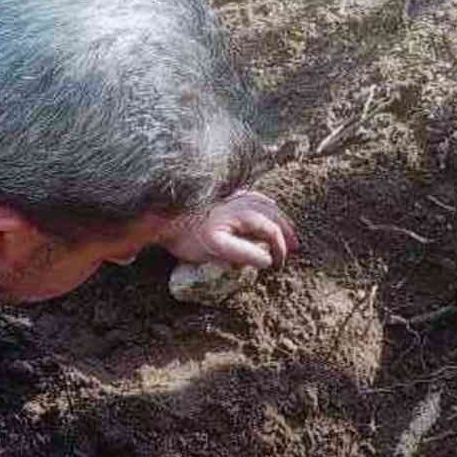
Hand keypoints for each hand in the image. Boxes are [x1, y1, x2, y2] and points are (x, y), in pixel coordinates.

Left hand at [163, 191, 296, 270]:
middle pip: (273, 214)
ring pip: (265, 203)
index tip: (278, 264)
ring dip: (279, 218)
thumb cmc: (187, 236)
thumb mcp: (215, 249)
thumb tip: (268, 259)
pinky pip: (253, 196)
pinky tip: (265, 210)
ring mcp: (233, 195)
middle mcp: (241, 201)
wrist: (162, 216)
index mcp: (242, 214)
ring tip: (286, 230)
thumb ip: (243, 253)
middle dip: (286, 232)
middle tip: (294, 247)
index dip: (280, 248)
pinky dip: (265, 205)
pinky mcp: (224, 193)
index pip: (271, 230)